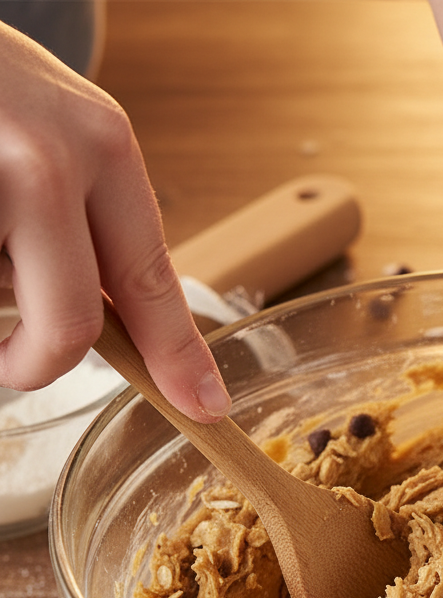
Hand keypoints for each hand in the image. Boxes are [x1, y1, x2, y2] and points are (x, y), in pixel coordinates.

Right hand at [0, 23, 229, 420]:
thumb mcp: (61, 129)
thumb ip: (93, 216)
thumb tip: (112, 317)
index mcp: (102, 146)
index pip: (153, 281)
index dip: (177, 355)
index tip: (203, 403)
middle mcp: (50, 162)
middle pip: (70, 324)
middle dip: (39, 363)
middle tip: (17, 365)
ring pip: (0, 298)